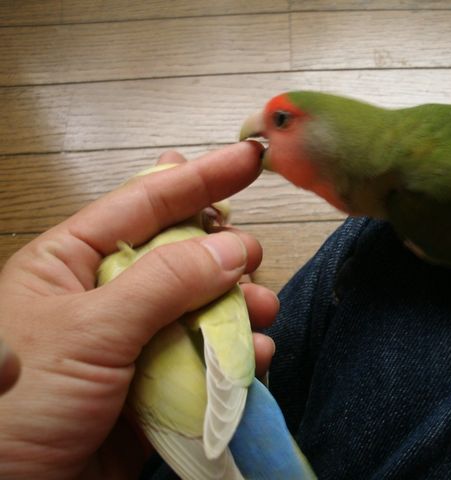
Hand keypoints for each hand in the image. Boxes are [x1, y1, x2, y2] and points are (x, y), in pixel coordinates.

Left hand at [0, 142, 278, 478]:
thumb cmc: (16, 404)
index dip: (200, 177)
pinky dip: (235, 356)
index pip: (144, 203)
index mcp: (72, 262)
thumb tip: (232, 249)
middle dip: (225, 254)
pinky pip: (206, 357)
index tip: (250, 158)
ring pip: (202, 307)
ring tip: (262, 313)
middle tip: (252, 260)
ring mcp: (135, 341)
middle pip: (183, 255)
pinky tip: (254, 358)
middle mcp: (107, 295)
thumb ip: (163, 283)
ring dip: (239, 308)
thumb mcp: (88, 331)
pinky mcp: (156, 385)